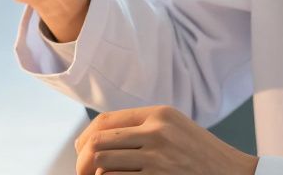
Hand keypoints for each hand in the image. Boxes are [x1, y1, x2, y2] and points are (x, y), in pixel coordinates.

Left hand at [75, 105, 257, 174]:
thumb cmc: (202, 156)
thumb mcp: (176, 129)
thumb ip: (144, 127)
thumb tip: (97, 138)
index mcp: (160, 114)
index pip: (106, 121)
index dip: (85, 137)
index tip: (80, 150)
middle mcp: (157, 132)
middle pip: (99, 142)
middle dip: (83, 160)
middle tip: (82, 172)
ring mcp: (158, 158)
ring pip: (103, 163)